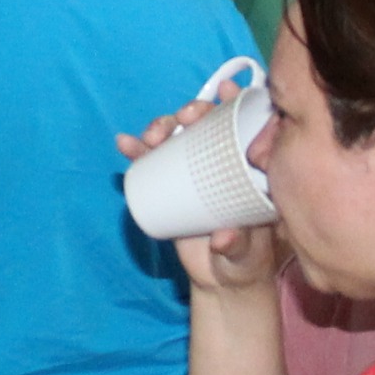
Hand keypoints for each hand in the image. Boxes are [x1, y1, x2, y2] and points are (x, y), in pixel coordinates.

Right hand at [115, 100, 286, 294]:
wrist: (221, 282)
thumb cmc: (245, 263)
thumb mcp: (247, 255)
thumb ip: (239, 246)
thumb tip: (221, 237)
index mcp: (250, 170)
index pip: (246, 126)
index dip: (238, 102)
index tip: (226, 92)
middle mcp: (223, 163)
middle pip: (208, 123)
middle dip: (194, 110)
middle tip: (185, 116)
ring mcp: (195, 173)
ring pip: (179, 137)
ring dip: (163, 126)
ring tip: (150, 137)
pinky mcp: (171, 186)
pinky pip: (152, 163)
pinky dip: (137, 152)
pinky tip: (124, 144)